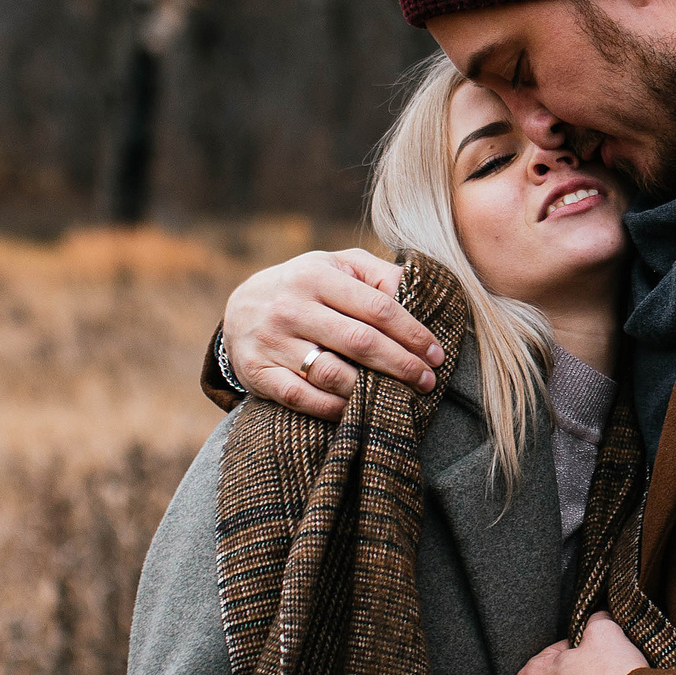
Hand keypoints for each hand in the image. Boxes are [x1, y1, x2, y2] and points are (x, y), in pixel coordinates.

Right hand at [224, 249, 445, 418]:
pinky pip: (303, 397)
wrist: (240, 307)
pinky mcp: (258, 372)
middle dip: (401, 365)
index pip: (378, 308)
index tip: (435, 354)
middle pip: (361, 342)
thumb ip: (377, 274)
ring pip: (333, 374)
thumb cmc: (306, 286)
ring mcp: (272, 341)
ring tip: (398, 397)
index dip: (412, 333)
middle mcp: (292, 307)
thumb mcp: (336, 265)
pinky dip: (334, 408)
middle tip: (427, 381)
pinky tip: (357, 409)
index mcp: (317, 275)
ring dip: (372, 390)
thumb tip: (419, 291)